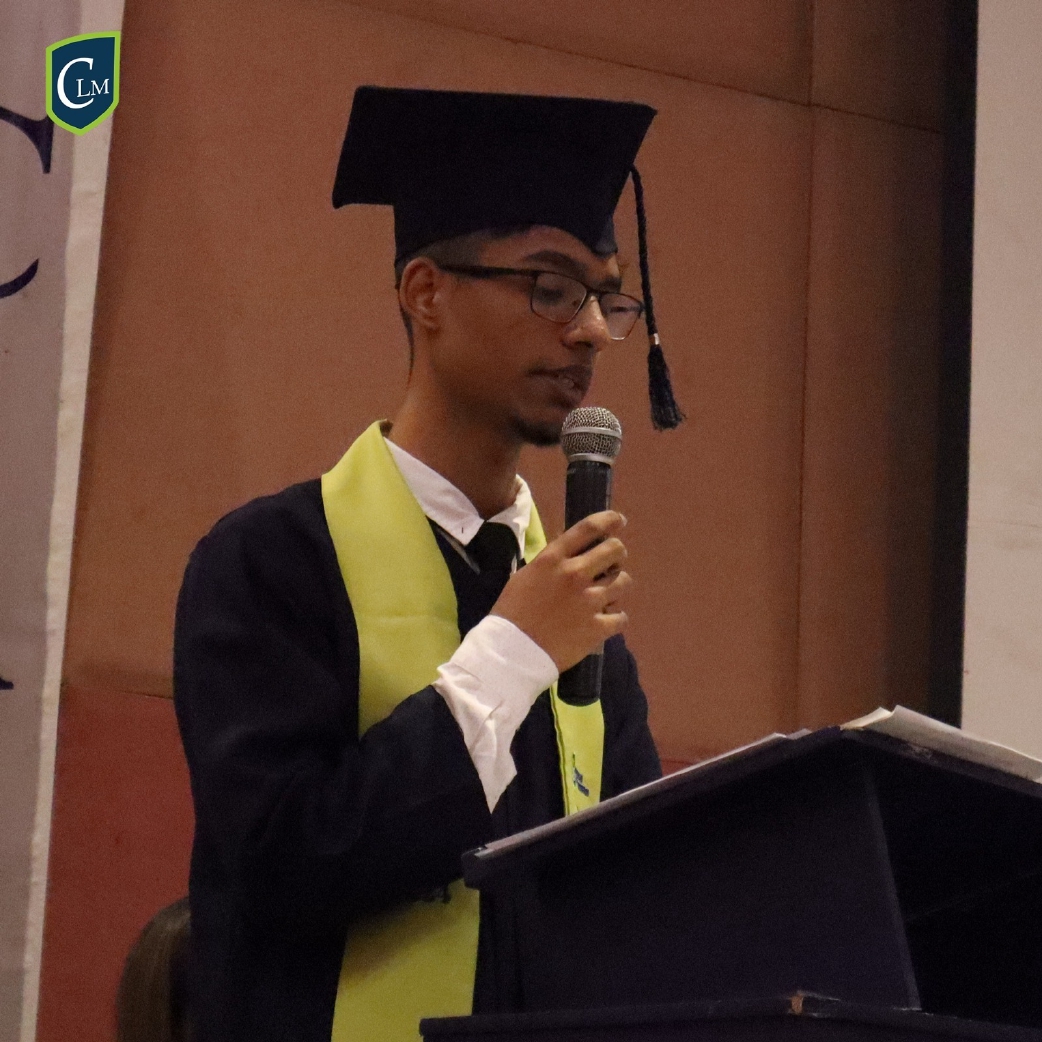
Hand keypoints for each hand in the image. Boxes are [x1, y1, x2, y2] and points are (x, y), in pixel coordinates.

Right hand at [490, 510, 631, 672]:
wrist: (511, 652)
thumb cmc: (512, 612)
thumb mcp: (526, 576)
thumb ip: (551, 562)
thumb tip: (572, 553)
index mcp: (554, 559)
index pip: (590, 528)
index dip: (609, 520)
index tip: (618, 521)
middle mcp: (576, 574)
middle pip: (615, 550)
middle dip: (617, 554)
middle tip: (611, 563)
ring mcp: (590, 601)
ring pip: (624, 581)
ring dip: (617, 586)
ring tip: (606, 595)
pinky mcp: (598, 627)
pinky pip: (621, 616)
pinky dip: (615, 618)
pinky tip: (605, 620)